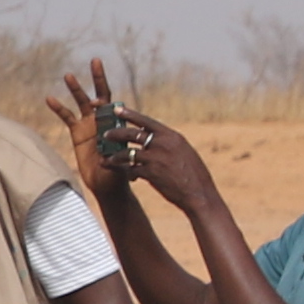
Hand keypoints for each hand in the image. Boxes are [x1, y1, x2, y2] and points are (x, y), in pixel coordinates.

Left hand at [54, 58, 212, 213]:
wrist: (198, 193)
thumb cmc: (193, 174)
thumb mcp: (184, 152)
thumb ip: (168, 143)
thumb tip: (156, 138)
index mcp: (172, 136)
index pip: (147, 122)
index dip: (130, 115)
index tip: (116, 109)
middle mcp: (163, 144)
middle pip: (132, 134)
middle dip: (116, 134)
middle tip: (105, 135)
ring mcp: (155, 158)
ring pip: (127, 153)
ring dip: (114, 156)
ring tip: (106, 159)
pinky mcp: (149, 173)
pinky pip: (130, 170)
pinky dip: (126, 172)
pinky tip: (126, 176)